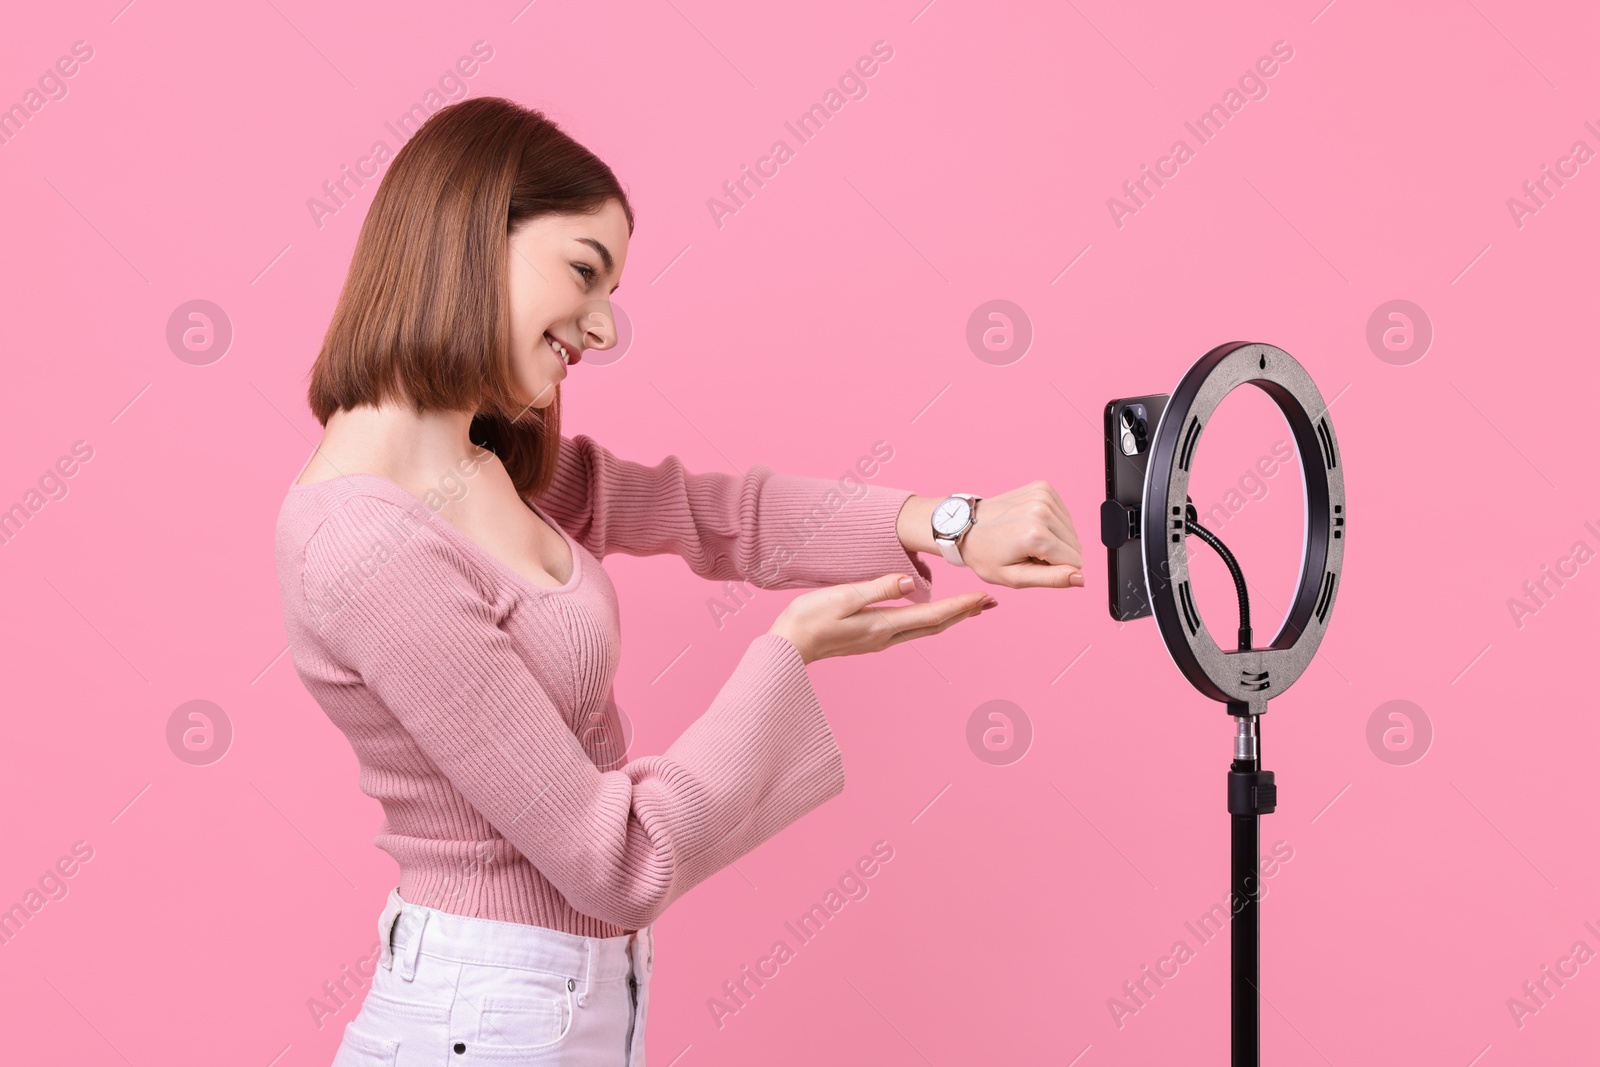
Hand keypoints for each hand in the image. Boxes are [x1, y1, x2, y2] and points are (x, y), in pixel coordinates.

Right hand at [768, 574, 994, 664]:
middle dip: (964, 614)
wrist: (788, 646)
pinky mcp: (870, 638)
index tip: (984, 597)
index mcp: (883, 625)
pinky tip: (931, 614)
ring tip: (969, 608)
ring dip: (949, 617)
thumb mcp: (842, 597)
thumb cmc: (809, 619)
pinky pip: (910, 629)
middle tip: (989, 602)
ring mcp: (879, 640)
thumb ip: (877, 589)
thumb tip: (908, 582)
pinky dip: (930, 619)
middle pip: (935, 625)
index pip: (931, 614)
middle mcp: (886, 636)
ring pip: (924, 628)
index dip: (960, 606)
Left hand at [960, 481, 1083, 588]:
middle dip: (1055, 554)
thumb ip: (1052, 579)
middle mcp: (1042, 511)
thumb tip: (1081, 578)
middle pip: (1075, 545)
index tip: (1031, 562)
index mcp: (1035, 536)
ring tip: (1025, 538)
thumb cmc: (986, 555)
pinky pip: (1065, 515)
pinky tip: (1029, 524)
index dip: (1056, 569)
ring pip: (1071, 531)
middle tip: (1026, 551)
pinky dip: (1051, 523)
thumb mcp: (1014, 577)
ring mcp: (1043, 495)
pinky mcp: (1043, 487)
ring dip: (1054, 538)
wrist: (966, 526)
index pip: (1075, 562)